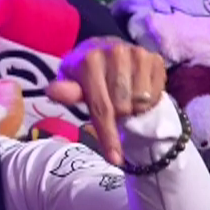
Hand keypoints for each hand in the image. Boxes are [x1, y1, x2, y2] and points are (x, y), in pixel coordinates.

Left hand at [48, 37, 167, 166]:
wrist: (105, 49)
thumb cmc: (85, 72)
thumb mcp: (72, 81)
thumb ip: (68, 91)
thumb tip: (53, 92)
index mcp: (89, 60)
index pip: (100, 107)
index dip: (107, 135)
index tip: (114, 159)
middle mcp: (115, 53)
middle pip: (123, 107)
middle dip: (118, 116)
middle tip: (112, 106)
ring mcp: (138, 54)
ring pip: (141, 102)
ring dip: (133, 108)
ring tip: (124, 98)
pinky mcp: (155, 58)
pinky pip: (156, 94)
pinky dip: (148, 101)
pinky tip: (137, 91)